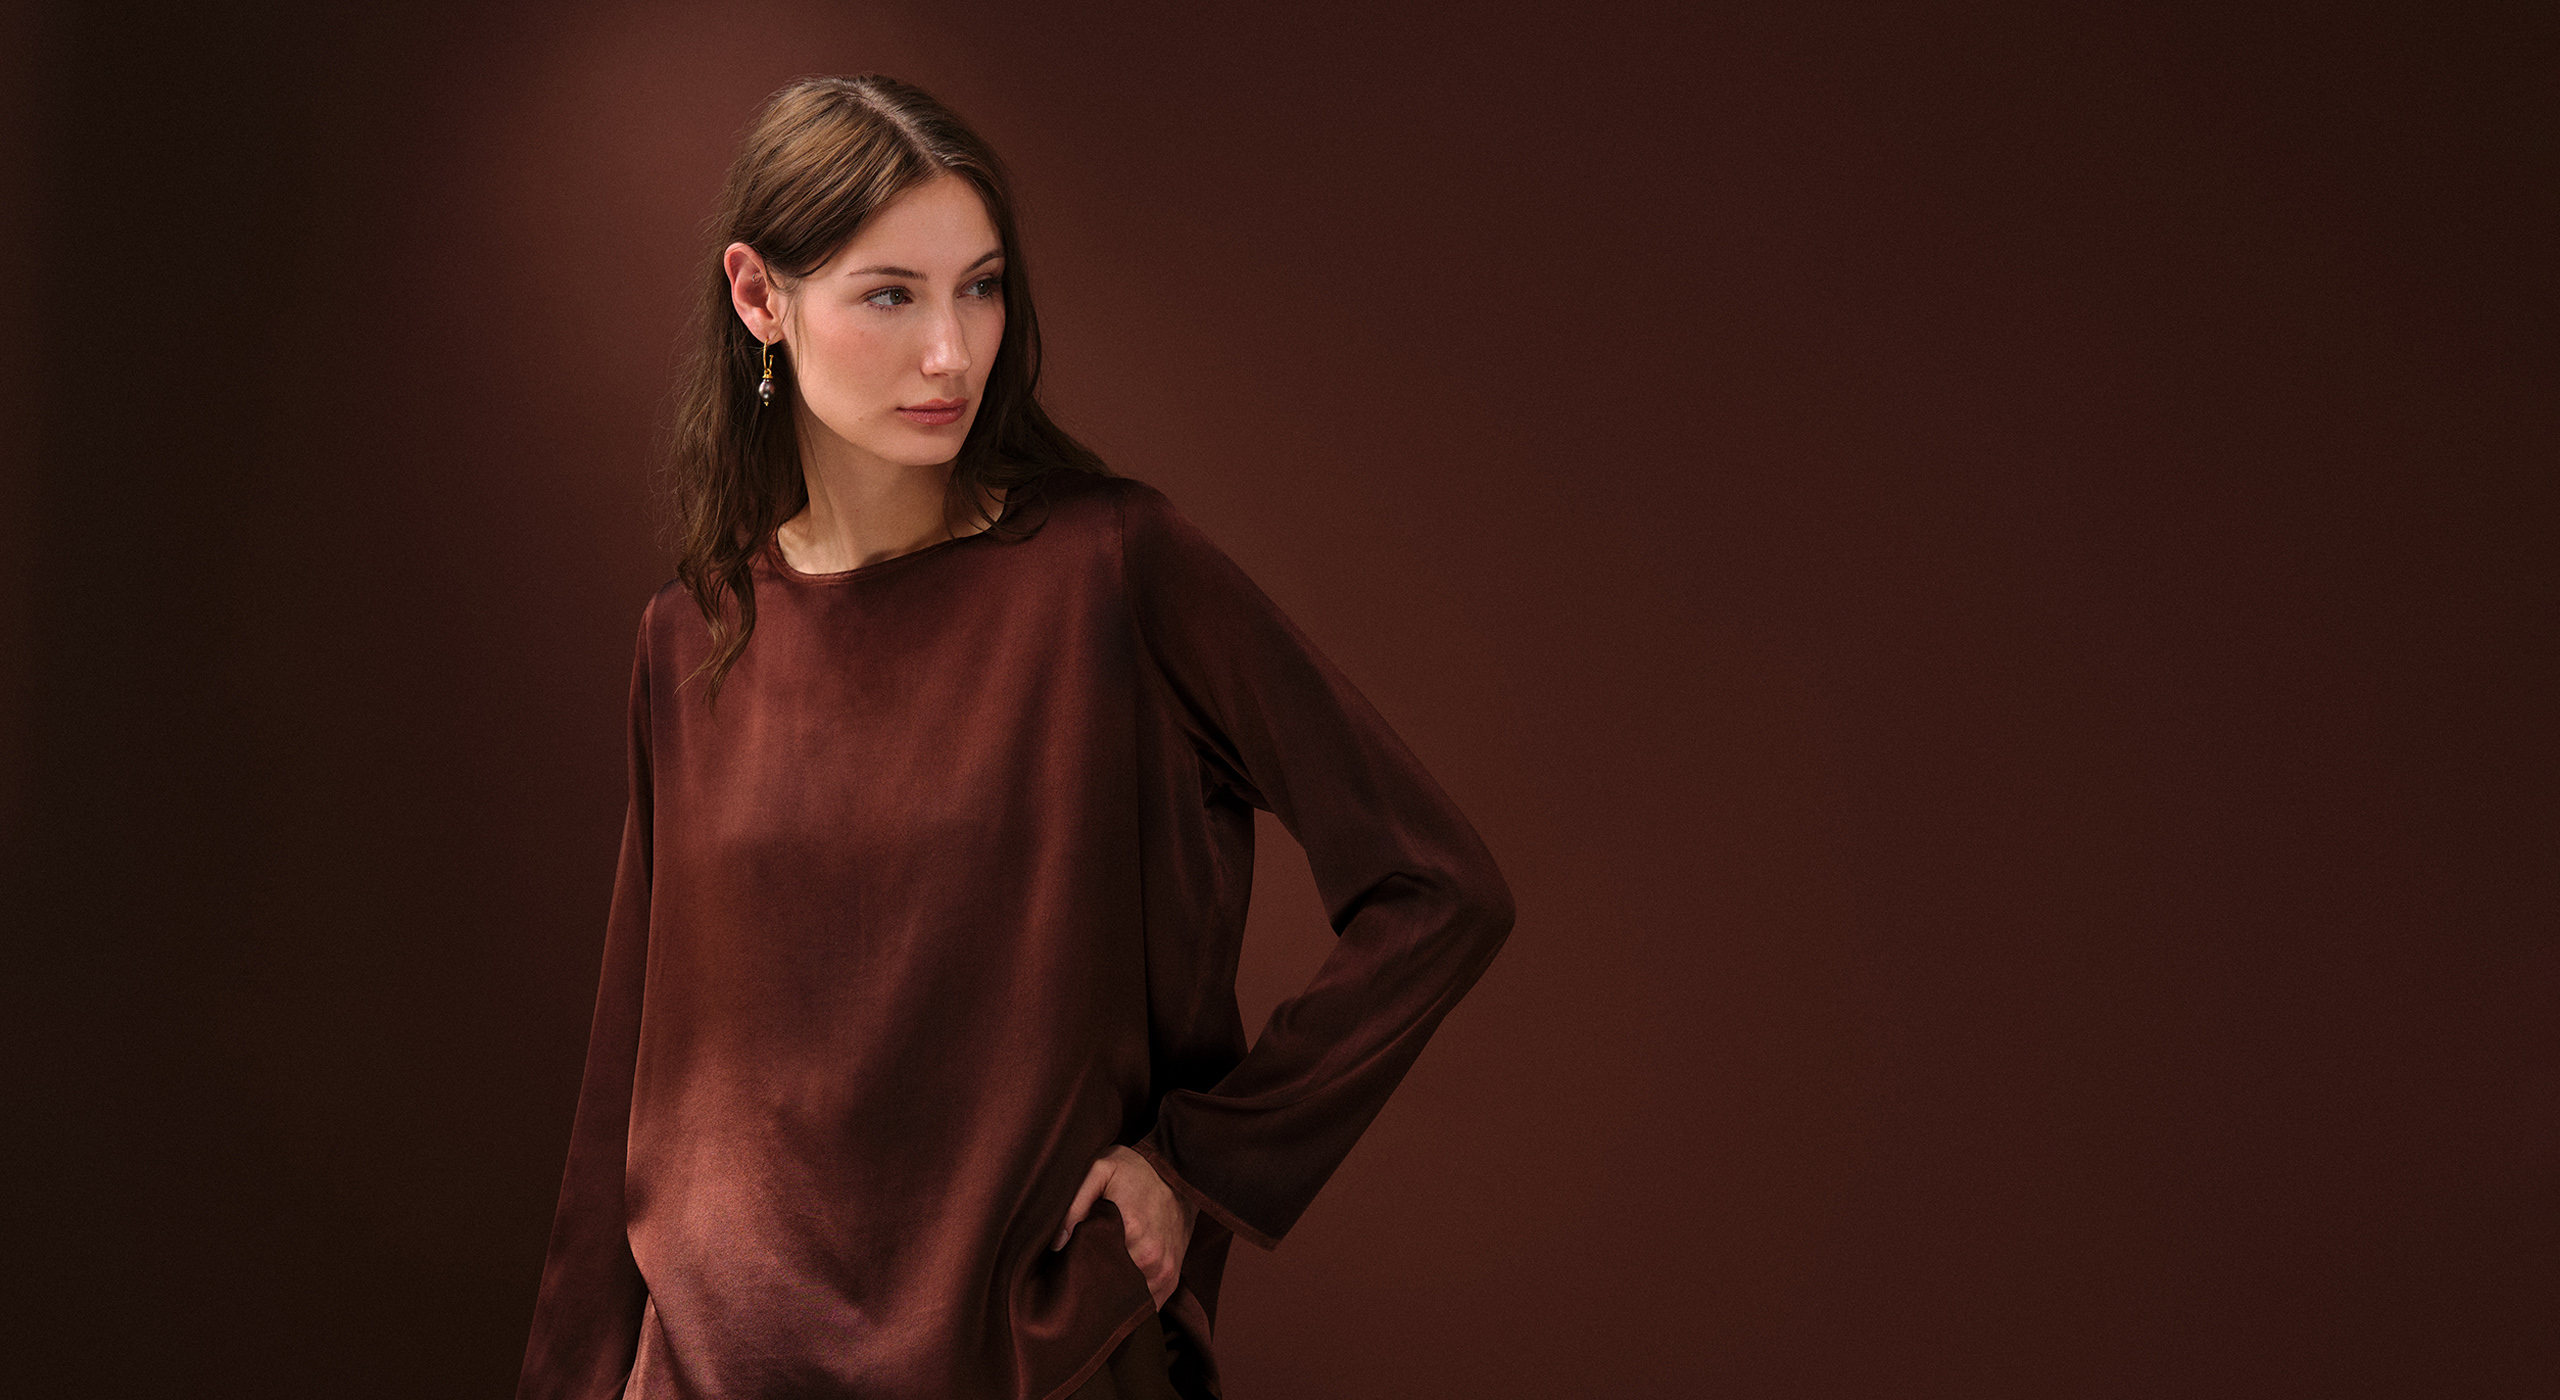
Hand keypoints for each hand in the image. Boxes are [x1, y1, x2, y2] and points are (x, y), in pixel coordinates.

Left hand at [1052, 1145, 1196, 1308]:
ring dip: (1114, 1299)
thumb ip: (1075, 1203)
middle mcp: (1151, 1258)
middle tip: (1076, 1284)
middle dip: (1093, 1291)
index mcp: (1132, 1233)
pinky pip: (1151, 1303)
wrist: (1179, 1170)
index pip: (1094, 1272)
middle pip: (1112, 1290)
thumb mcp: (1100, 1170)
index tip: (1065, 1274)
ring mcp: (1165, 1270)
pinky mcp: (1172, 1276)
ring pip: (1132, 1301)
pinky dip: (1134, 1302)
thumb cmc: (1135, 1169)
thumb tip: (1056, 1244)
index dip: (1076, 1275)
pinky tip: (1119, 1294)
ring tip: (1096, 1289)